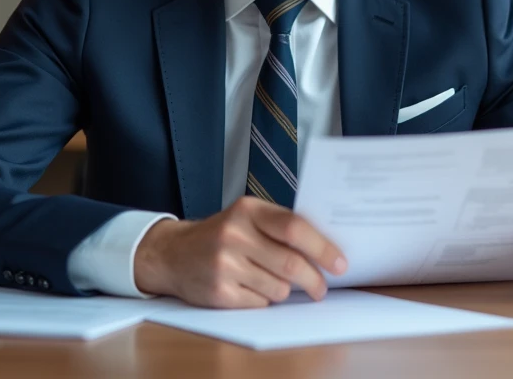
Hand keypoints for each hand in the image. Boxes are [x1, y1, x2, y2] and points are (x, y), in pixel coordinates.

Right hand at [133, 196, 346, 307]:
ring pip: (278, 288)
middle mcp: (234, 234)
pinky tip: (250, 287)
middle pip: (290, 263)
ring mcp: (225, 265)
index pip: (294, 228)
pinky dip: (263, 299)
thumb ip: (280, 225)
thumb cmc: (221, 234)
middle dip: (314, 280)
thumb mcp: (246, 217)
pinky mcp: (219, 292)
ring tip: (270, 279)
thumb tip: (324, 248)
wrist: (172, 254)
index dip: (322, 248)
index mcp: (247, 210)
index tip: (340, 263)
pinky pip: (260, 303)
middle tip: (321, 287)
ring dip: (284, 289)